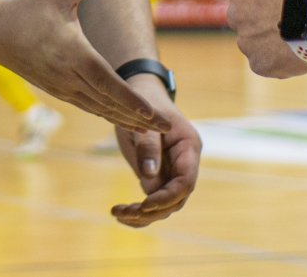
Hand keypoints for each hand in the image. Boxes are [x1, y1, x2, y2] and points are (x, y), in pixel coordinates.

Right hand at [0, 0, 169, 134]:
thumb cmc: (29, 6)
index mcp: (73, 52)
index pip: (108, 82)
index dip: (131, 100)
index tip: (152, 113)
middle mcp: (67, 75)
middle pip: (108, 102)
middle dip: (138, 117)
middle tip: (166, 128)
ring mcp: (60, 86)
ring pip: (98, 108)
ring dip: (124, 120)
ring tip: (150, 131)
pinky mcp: (55, 90)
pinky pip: (86, 106)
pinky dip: (106, 114)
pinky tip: (122, 119)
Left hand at [111, 79, 200, 227]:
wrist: (141, 92)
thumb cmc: (144, 101)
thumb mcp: (143, 120)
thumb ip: (148, 147)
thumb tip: (148, 178)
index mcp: (189, 147)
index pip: (185, 182)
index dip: (167, 197)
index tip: (145, 205)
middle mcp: (185, 163)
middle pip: (176, 199)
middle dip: (152, 210)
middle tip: (124, 212)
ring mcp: (172, 171)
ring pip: (164, 204)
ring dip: (142, 214)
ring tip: (117, 212)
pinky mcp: (159, 176)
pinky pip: (153, 199)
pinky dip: (138, 210)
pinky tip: (119, 212)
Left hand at [226, 0, 306, 79]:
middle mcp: (236, 13)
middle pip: (244, 17)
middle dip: (260, 19)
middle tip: (285, 21)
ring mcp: (246, 41)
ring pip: (253, 43)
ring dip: (268, 42)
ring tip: (296, 40)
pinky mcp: (260, 63)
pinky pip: (266, 63)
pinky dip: (279, 61)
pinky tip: (298, 54)